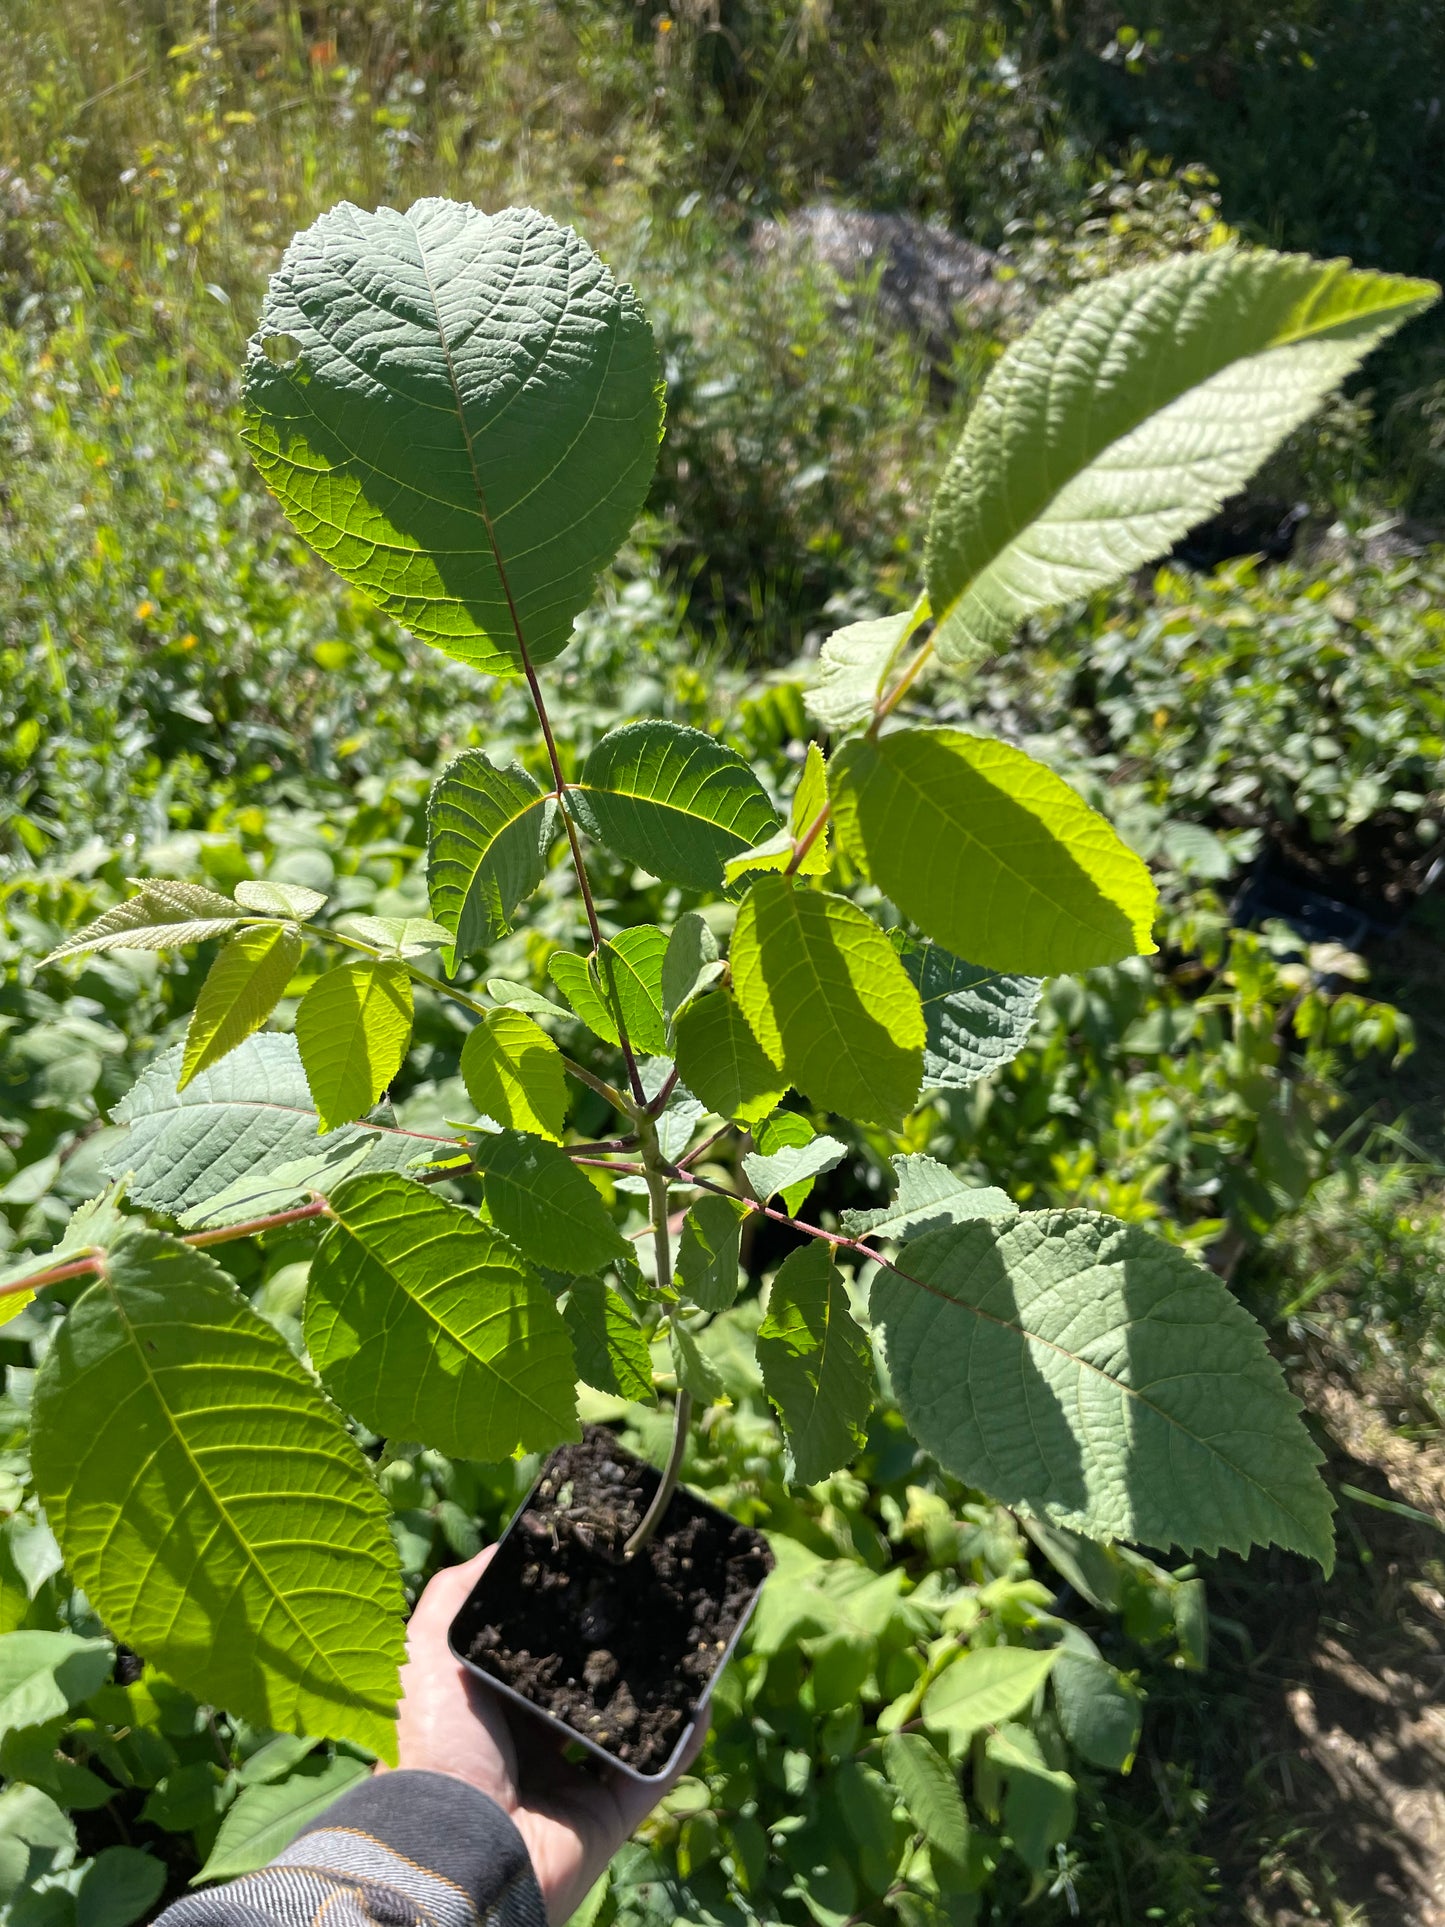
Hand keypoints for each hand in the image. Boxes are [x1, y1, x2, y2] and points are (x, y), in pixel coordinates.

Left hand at [379, 1546, 704, 1924]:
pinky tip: (701, 1698)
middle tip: (654, 1606)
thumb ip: (457, 1594)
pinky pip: (654, 1775)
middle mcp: (532, 1748)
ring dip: (658, 1693)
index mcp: (491, 1711)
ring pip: (627, 1729)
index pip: (539, 1658)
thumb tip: (503, 1548)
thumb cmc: (435, 1743)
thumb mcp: (426, 1651)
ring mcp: (573, 1786)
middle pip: (588, 1690)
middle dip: (619, 1652)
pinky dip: (681, 1742)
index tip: (601, 1580)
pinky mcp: (607, 1819)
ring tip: (688, 1643)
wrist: (454, 1845)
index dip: (567, 1622)